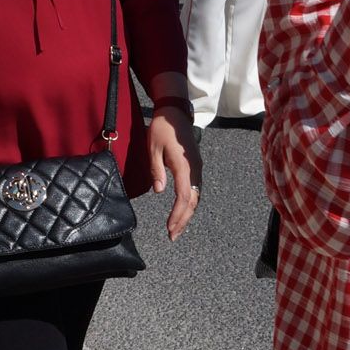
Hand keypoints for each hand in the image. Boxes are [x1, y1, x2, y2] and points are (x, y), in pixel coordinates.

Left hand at [148, 108, 201, 240]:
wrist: (175, 113)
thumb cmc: (162, 128)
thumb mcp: (153, 147)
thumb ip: (156, 170)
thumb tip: (159, 191)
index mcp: (184, 165)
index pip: (183, 196)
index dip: (177, 214)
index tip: (169, 227)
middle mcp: (195, 169)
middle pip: (192, 201)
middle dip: (183, 220)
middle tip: (172, 236)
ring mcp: (197, 168)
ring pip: (195, 197)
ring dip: (187, 214)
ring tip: (176, 229)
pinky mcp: (195, 167)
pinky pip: (195, 189)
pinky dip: (189, 204)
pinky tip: (182, 212)